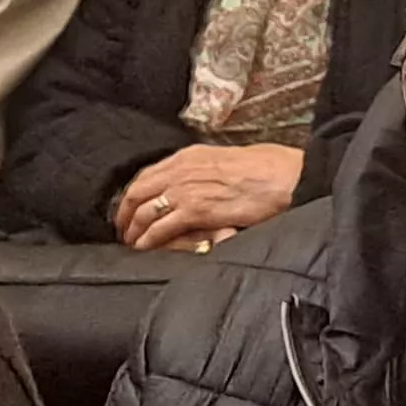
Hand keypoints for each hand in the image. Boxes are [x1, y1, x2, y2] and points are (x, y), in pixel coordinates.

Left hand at [115, 143, 304, 251]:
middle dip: (125, 213)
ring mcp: (186, 189)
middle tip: (122, 229)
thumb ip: (205, 171)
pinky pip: (160, 227)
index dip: (133, 194)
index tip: (129, 207)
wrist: (283, 175)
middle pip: (138, 192)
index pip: (147, 174)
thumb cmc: (265, 168)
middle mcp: (182, 170)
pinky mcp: (195, 210)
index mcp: (189, 156)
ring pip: (145, 211)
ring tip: (131, 243)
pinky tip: (144, 248)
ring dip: (134, 229)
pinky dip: (148, 239)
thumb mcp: (226, 160)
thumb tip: (198, 184)